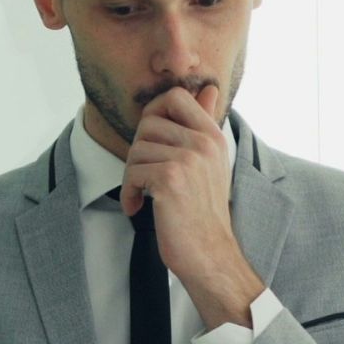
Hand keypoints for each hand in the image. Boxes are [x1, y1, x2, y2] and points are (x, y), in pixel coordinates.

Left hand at [123, 84, 263, 312]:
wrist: (210, 254)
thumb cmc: (204, 212)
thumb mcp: (211, 162)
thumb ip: (205, 123)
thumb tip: (210, 89)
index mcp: (213, 136)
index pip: (175, 96)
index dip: (154, 113)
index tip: (152, 140)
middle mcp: (204, 143)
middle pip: (148, 123)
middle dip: (138, 150)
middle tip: (145, 174)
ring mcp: (188, 160)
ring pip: (136, 148)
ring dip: (132, 174)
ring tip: (144, 195)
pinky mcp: (170, 179)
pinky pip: (132, 171)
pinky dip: (130, 192)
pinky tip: (139, 207)